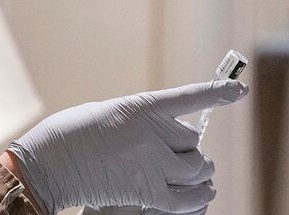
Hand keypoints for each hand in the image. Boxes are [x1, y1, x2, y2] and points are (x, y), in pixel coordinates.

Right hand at [7, 80, 247, 213]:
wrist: (50, 163)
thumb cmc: (72, 135)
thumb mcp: (110, 114)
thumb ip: (141, 122)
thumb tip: (168, 139)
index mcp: (142, 106)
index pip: (190, 97)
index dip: (218, 92)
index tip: (238, 89)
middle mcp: (153, 133)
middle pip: (194, 143)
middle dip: (187, 149)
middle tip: (175, 155)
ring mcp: (153, 164)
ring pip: (197, 170)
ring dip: (197, 173)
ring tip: (195, 175)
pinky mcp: (150, 193)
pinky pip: (190, 199)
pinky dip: (198, 197)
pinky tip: (201, 194)